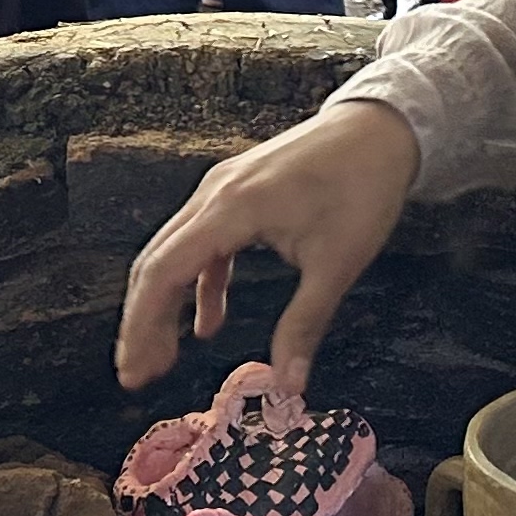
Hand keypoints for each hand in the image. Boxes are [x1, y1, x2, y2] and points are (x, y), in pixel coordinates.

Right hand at [116, 98, 419, 391]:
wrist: (381, 128)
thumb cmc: (363, 186)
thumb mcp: (337, 263)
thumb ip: (304, 324)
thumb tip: (288, 387)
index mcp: (230, 208)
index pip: (164, 272)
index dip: (142, 325)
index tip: (134, 372)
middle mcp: (213, 194)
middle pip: (157, 263)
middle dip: (144, 322)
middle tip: (141, 376)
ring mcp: (222, 189)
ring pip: (174, 252)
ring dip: (166, 304)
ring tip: (165, 356)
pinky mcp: (237, 192)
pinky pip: (202, 242)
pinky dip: (199, 283)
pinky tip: (207, 323)